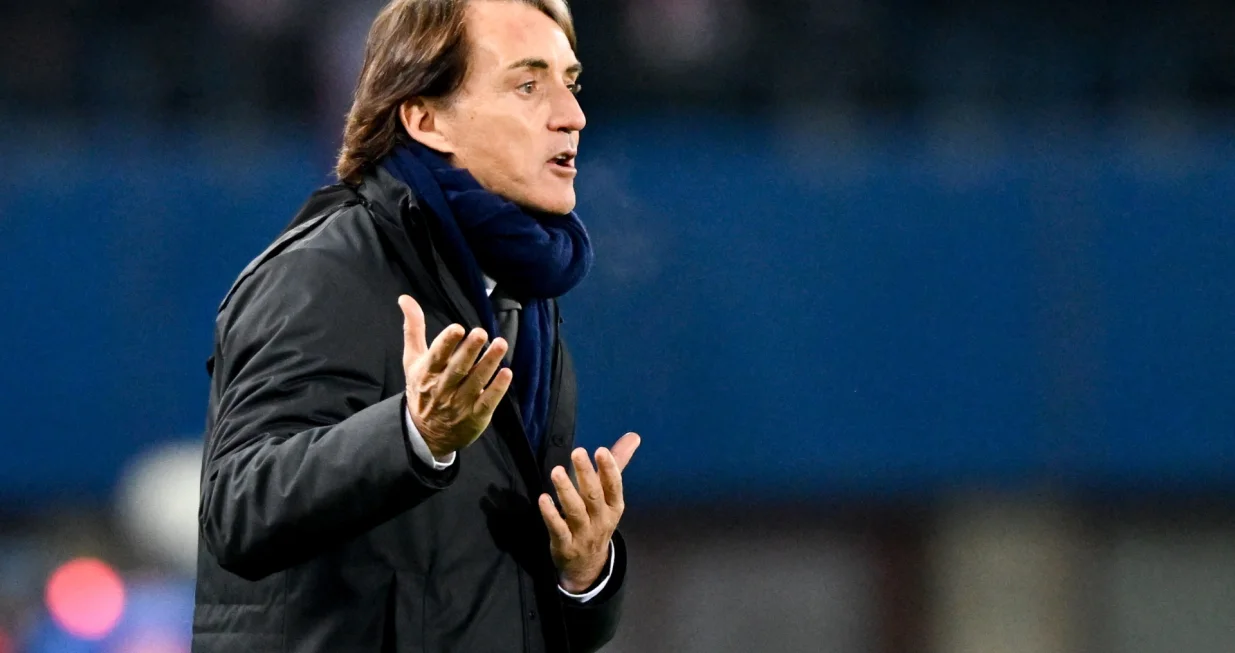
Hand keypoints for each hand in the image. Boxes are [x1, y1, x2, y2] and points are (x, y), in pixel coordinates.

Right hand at [399, 295, 512, 458]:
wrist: (425, 434)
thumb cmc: (422, 389)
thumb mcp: (412, 360)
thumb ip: (413, 329)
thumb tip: (406, 298)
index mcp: (426, 373)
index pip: (437, 356)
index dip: (446, 343)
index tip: (457, 328)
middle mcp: (442, 389)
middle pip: (457, 368)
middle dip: (470, 350)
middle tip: (481, 332)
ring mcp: (459, 404)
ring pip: (475, 382)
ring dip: (489, 363)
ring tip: (501, 344)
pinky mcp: (475, 417)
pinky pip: (487, 402)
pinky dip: (497, 389)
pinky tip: (507, 373)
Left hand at [538, 433, 640, 592]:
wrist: (588, 565)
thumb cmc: (598, 520)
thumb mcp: (611, 496)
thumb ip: (618, 463)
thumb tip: (633, 436)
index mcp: (614, 506)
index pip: (614, 486)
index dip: (608, 469)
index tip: (601, 451)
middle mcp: (601, 520)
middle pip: (594, 496)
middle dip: (586, 474)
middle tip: (577, 452)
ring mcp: (583, 534)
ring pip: (575, 511)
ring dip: (566, 490)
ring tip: (557, 471)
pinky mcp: (565, 545)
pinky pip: (558, 529)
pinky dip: (551, 514)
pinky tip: (543, 499)